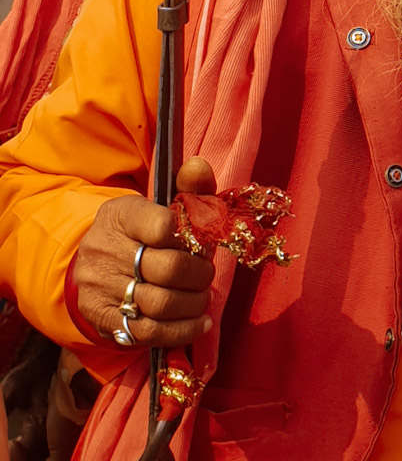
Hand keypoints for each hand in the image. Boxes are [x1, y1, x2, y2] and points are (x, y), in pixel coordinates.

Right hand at [72, 158, 216, 349]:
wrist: (97, 261)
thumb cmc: (143, 230)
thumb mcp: (162, 202)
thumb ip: (188, 186)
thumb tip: (198, 166)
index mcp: (121, 215)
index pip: (165, 226)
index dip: (192, 237)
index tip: (201, 242)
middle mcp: (104, 249)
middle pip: (169, 269)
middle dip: (199, 275)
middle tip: (207, 275)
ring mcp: (101, 286)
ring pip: (161, 303)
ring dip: (194, 304)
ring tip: (204, 297)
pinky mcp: (103, 318)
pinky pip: (148, 332)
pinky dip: (181, 331)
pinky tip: (199, 323)